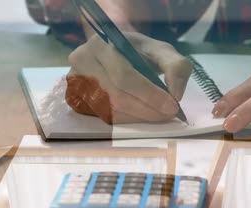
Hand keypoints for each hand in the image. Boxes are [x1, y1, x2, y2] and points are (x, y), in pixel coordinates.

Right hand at [66, 32, 192, 123]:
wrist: (118, 54)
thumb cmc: (140, 53)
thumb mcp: (162, 51)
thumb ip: (176, 67)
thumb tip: (175, 95)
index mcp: (101, 44)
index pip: (124, 75)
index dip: (150, 94)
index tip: (172, 106)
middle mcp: (81, 61)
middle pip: (116, 96)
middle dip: (146, 109)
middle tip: (168, 114)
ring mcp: (75, 82)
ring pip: (109, 110)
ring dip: (138, 117)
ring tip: (158, 115)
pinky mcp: (76, 99)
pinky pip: (102, 117)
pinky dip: (126, 120)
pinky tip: (140, 115)